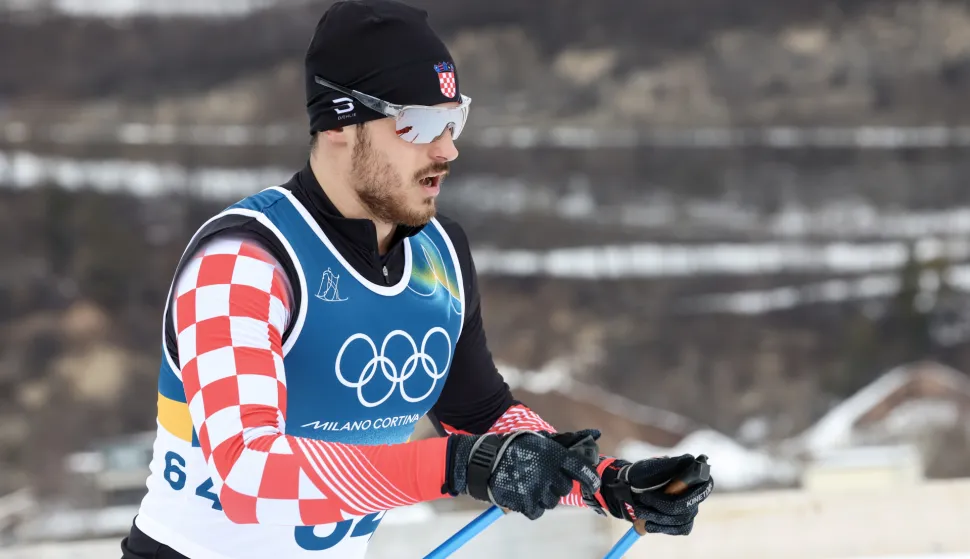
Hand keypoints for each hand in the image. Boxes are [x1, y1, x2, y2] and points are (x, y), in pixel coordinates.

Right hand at [445, 429, 601, 519]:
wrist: (483, 460)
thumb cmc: (511, 446)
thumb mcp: (537, 439)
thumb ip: (562, 442)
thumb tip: (592, 435)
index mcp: (553, 455)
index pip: (581, 469)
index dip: (590, 478)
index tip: (593, 485)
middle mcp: (549, 473)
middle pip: (564, 487)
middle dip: (557, 484)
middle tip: (543, 477)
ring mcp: (537, 490)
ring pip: (552, 501)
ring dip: (545, 495)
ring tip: (531, 485)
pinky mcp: (526, 504)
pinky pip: (538, 511)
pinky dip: (533, 506)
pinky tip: (524, 496)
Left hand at [598, 454, 713, 534]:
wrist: (627, 490)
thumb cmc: (640, 475)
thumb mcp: (650, 467)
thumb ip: (670, 465)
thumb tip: (691, 459)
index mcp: (689, 477)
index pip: (705, 485)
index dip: (696, 490)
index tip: (671, 490)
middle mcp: (692, 494)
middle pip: (688, 506)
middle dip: (663, 504)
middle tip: (644, 498)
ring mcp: (687, 510)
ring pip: (681, 520)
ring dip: (658, 517)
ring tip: (640, 510)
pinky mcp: (680, 523)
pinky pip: (678, 529)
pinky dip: (661, 527)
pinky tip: (648, 523)